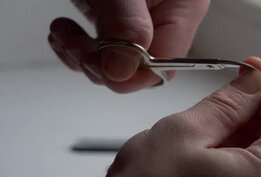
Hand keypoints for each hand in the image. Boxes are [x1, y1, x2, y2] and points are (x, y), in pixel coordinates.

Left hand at [48, 0, 210, 92]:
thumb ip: (124, 24)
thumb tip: (122, 71)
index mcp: (184, 6)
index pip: (166, 63)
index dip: (132, 74)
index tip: (100, 65)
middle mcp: (167, 15)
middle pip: (141, 66)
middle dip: (101, 63)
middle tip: (73, 45)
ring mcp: (143, 17)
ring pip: (118, 61)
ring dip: (83, 55)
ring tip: (64, 34)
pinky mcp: (120, 16)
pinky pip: (104, 48)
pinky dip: (79, 46)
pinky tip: (66, 32)